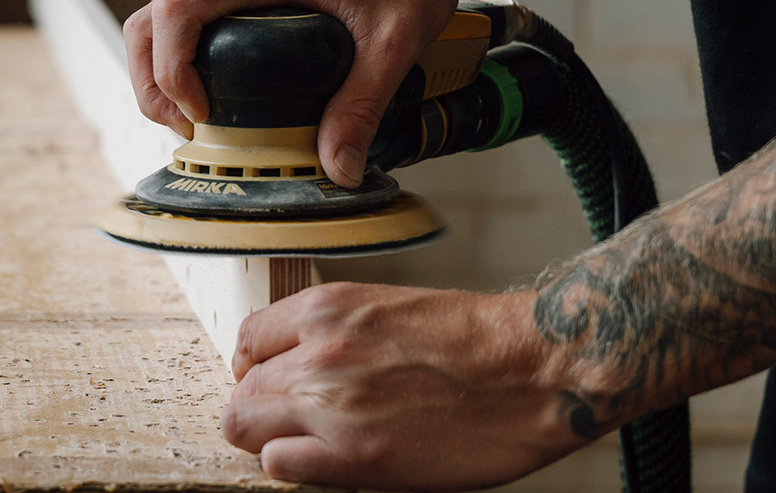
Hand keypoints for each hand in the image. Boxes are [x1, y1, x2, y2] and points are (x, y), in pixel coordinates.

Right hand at [123, 0, 468, 186]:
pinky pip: (194, 18)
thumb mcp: (394, 39)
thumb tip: (338, 169)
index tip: (200, 113)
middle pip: (154, 19)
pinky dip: (185, 57)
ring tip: (196, 120)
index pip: (176, 12)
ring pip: (166, 18)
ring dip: (163, 70)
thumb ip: (363, 102)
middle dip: (153, 81)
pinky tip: (218, 93)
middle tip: (187, 129)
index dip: (170, 70)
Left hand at [222, 282, 592, 489]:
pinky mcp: (354, 457)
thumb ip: (338, 334)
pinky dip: (293, 466)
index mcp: (330, 309)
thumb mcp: (391, 309)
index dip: (257, 367)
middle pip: (243, 389)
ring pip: (245, 427)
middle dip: (260, 406)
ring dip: (270, 437)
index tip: (271, 381)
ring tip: (307, 442)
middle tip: (290, 420)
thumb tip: (300, 361)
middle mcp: (320, 353)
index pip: (249, 339)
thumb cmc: (477, 340)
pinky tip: (326, 460)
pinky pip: (279, 465)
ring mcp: (332, 406)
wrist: (533, 369)